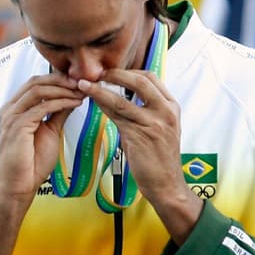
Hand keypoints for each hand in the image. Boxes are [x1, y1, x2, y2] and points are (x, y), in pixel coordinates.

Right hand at [0, 73, 83, 198]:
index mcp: (14, 109)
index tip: (77, 82)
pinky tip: (74, 104)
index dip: (57, 79)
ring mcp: (12, 116)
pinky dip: (61, 103)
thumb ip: (57, 114)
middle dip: (60, 80)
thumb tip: (71, 98)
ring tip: (80, 92)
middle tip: (81, 83)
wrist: (20, 184)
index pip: (35, 83)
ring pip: (38, 90)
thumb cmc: (31, 162)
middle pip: (35, 82)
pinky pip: (42, 107)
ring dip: (62, 89)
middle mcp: (10, 109)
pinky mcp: (18, 126)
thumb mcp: (49, 131)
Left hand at [78, 70, 203, 241]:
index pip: (150, 77)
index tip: (110, 71)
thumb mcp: (157, 127)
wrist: (166, 183)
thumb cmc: (158, 156)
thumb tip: (114, 93)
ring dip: (99, 89)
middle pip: (139, 80)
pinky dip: (101, 105)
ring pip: (121, 98)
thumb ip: (141, 109)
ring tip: (83, 84)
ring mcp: (153, 123)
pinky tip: (90, 101)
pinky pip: (116, 115)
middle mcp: (166, 111)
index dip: (128, 71)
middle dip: (114, 74)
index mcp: (171, 106)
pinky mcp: (139, 135)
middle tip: (96, 73)